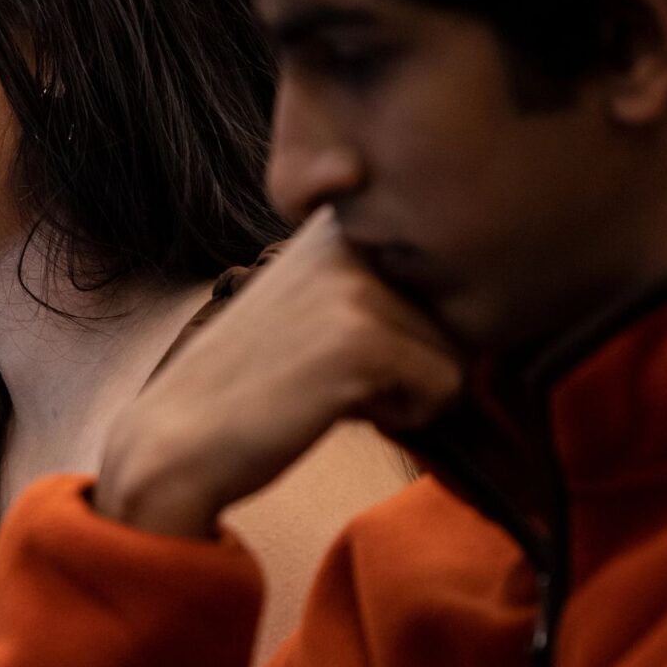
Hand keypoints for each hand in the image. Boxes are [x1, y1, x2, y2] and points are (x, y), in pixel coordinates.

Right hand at [96, 210, 462, 539]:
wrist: (178, 441)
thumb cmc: (251, 388)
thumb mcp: (312, 308)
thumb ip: (378, 284)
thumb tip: (488, 295)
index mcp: (335, 225)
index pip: (439, 278)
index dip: (403, 331)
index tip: (332, 345)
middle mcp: (348, 239)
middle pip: (455, 314)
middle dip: (409, 359)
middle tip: (328, 373)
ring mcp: (356, 286)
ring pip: (457, 351)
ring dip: (407, 388)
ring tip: (329, 389)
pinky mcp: (364, 338)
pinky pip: (446, 388)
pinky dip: (404, 415)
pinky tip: (337, 409)